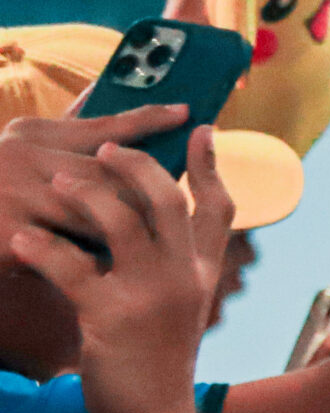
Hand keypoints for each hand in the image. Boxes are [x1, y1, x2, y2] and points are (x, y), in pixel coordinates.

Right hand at [0, 105, 189, 252]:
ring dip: (125, 237)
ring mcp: (15, 195)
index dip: (147, 118)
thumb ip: (66, 133)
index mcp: (32, 134)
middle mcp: (22, 156)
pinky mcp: (12, 237)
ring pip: (98, 217)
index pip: (102, 126)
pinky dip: (96, 268)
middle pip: (111, 178)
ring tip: (150, 252)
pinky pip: (74, 255)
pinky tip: (114, 279)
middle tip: (178, 221)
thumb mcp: (25, 153)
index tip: (187, 111)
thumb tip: (101, 92)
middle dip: (147, 201)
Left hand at [7, 129, 229, 412]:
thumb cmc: (156, 365)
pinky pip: (71, 268)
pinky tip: (21, 245)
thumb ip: (170, 269)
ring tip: (58, 187)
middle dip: (133, 164)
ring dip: (84, 194)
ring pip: (120, 221)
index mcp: (199, 275)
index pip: (216, 210)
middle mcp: (183, 280)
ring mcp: (150, 298)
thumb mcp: (177, 311)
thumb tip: (149, 229)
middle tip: (104, 148)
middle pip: (167, 200)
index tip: (201, 128)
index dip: (209, 166)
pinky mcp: (111, 318)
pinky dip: (40, 250)